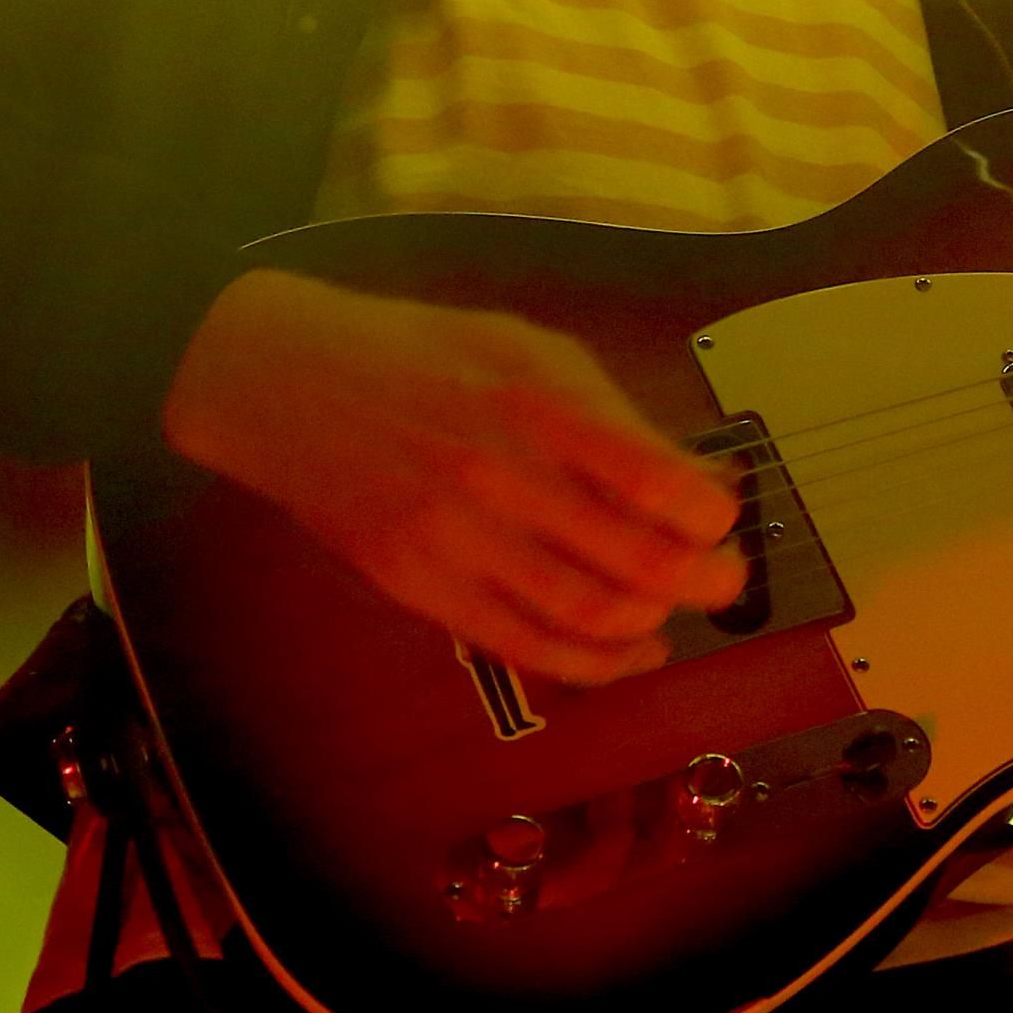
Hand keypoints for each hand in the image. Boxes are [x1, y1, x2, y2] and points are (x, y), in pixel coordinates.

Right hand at [159, 269, 747, 685]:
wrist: (286, 382)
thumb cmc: (422, 353)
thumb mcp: (530, 348)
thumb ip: (612, 413)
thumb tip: (696, 478)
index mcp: (536, 405)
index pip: (659, 483)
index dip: (713, 516)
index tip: (723, 517)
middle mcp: (499, 477)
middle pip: (637, 562)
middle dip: (705, 582)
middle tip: (726, 579)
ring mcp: (455, 540)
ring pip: (586, 618)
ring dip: (654, 626)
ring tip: (676, 614)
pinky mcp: (419, 587)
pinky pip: (523, 647)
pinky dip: (592, 664)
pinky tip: (628, 652)